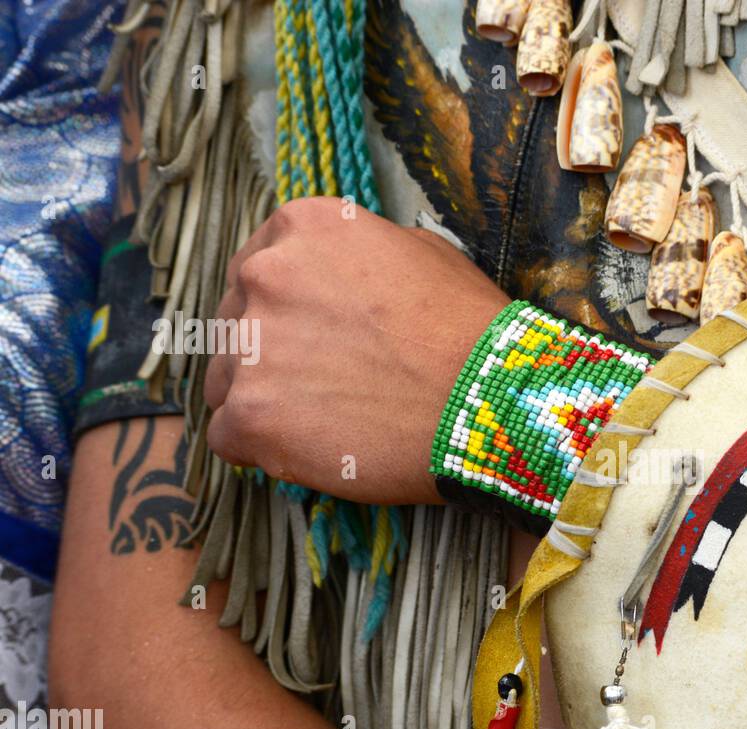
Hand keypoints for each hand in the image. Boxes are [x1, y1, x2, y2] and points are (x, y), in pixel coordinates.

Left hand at [204, 197, 508, 504]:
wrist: (491, 400)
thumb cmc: (471, 331)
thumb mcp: (424, 254)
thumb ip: (360, 258)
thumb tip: (343, 279)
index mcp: (302, 228)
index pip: (256, 268)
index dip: (285, 310)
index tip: (314, 337)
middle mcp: (264, 275)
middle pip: (232, 323)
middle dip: (271, 354)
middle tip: (327, 385)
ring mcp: (250, 347)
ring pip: (223, 381)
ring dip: (262, 401)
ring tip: (326, 421)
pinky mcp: (251, 417)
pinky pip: (226, 438)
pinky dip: (262, 450)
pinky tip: (312, 450)